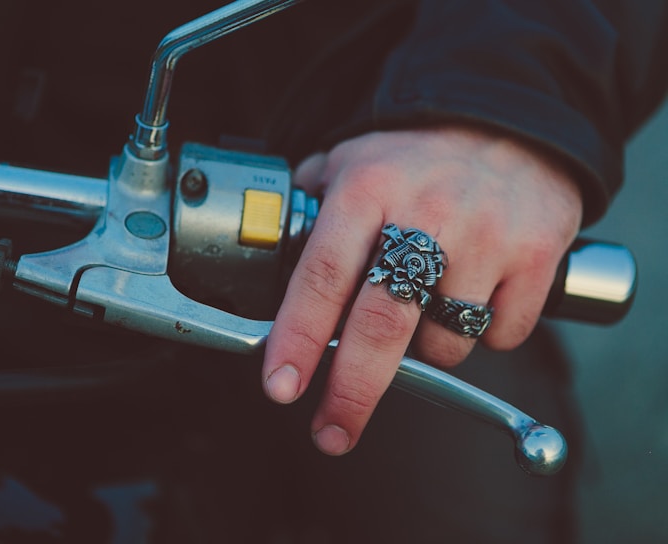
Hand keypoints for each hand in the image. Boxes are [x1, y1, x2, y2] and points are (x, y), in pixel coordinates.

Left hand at [262, 125, 582, 454]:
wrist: (512, 120)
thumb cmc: (419, 153)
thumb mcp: (353, 158)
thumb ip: (311, 202)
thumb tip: (272, 245)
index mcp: (368, 189)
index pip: (323, 276)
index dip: (297, 337)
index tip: (281, 386)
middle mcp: (427, 213)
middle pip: (382, 326)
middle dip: (351, 391)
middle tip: (331, 431)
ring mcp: (487, 237)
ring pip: (443, 342)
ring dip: (424, 347)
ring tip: (426, 304)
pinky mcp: (537, 256)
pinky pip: (500, 335)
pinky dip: (481, 334)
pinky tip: (474, 295)